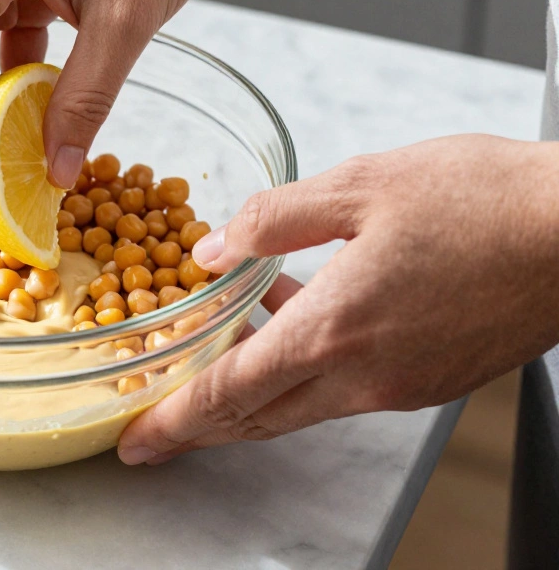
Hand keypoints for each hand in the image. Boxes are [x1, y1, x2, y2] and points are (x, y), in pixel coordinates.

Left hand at [118, 134, 558, 464]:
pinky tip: (288, 324)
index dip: (175, 420)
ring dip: (250, 396)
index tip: (137, 441)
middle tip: (154, 434)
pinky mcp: (431, 378)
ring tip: (210, 367)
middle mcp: (366, 375)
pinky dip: (301, 373)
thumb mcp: (362, 184)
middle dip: (198, 429)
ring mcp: (402, 384)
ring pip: (300, 406)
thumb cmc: (487, 201)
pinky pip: (343, 388)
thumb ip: (273, 219)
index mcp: (336, 330)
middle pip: (258, 418)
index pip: (231, 394)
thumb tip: (214, 249)